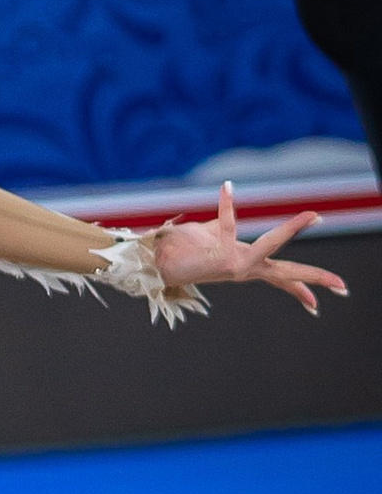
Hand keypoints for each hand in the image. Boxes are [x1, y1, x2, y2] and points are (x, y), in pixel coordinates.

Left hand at [152, 183, 346, 315]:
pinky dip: (227, 203)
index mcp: (244, 266)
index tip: (317, 306)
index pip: (278, 279)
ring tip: (314, 214)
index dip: (299, 291)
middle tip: (344, 287)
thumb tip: (229, 208)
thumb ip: (222, 224)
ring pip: (272, 246)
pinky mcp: (218, 253)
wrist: (150, 260)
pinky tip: (228, 187)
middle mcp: (242, 268)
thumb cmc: (177, 249)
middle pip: (286, 274)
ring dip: (293, 228)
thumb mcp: (208, 235)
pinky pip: (228, 222)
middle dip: (316, 279)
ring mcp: (233, 263)